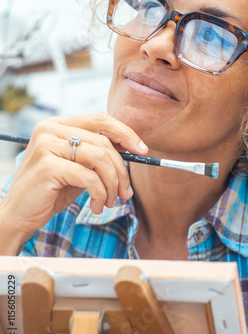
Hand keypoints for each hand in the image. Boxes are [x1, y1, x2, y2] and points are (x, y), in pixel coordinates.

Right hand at [0, 113, 147, 240]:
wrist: (19, 214)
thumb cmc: (51, 191)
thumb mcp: (78, 167)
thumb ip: (97, 154)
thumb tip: (132, 146)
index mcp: (57, 124)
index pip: (100, 119)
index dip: (125, 133)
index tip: (142, 150)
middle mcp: (50, 129)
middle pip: (103, 142)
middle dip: (121, 169)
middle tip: (126, 192)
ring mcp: (47, 145)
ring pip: (99, 158)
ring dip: (112, 184)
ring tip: (111, 201)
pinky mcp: (48, 166)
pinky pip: (89, 177)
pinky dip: (100, 194)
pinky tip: (98, 206)